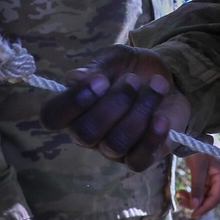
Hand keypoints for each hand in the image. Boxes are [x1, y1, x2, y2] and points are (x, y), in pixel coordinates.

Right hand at [40, 46, 191, 170]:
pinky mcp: (138, 157)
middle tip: (133, 79)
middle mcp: (86, 133)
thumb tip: (74, 78)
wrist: (167, 78)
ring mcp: (111, 150)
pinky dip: (152, 137)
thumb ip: (97, 68)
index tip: (100, 80)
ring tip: (157, 86)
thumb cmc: (132, 68)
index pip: (52, 116)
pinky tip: (162, 117)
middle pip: (85, 133)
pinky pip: (138, 161)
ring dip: (139, 111)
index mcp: (73, 108)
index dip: (72, 102)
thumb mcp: (115, 58)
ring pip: (115, 143)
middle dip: (114, 103)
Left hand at [180, 149, 219, 218]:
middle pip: (211, 196)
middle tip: (181, 203)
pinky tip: (183, 192)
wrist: (193, 130)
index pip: (216, 198)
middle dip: (197, 202)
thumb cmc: (197, 146)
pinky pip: (201, 187)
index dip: (205, 208)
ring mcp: (215, 174)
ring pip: (205, 193)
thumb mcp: (197, 167)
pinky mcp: (207, 172)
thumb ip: (197, 187)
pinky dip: (193, 191)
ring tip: (180, 198)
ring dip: (193, 197)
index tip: (193, 215)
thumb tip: (195, 206)